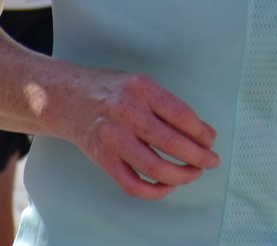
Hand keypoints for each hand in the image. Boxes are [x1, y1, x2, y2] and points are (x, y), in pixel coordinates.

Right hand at [57, 67, 218, 199]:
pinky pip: (131, 184)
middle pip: (171, 143)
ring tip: (194, 174)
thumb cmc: (111, 90)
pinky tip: (168, 186)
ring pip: (154, 167)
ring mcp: (113, 138)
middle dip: (198, 157)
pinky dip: (154, 191)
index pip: (181, 115)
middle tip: (211, 161)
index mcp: (141, 89)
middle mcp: (127, 112)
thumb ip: (169, 106)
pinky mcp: (102, 158)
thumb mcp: (141, 85)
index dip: (201, 132)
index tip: (211, 141)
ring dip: (181, 175)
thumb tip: (204, 132)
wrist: (66, 98)